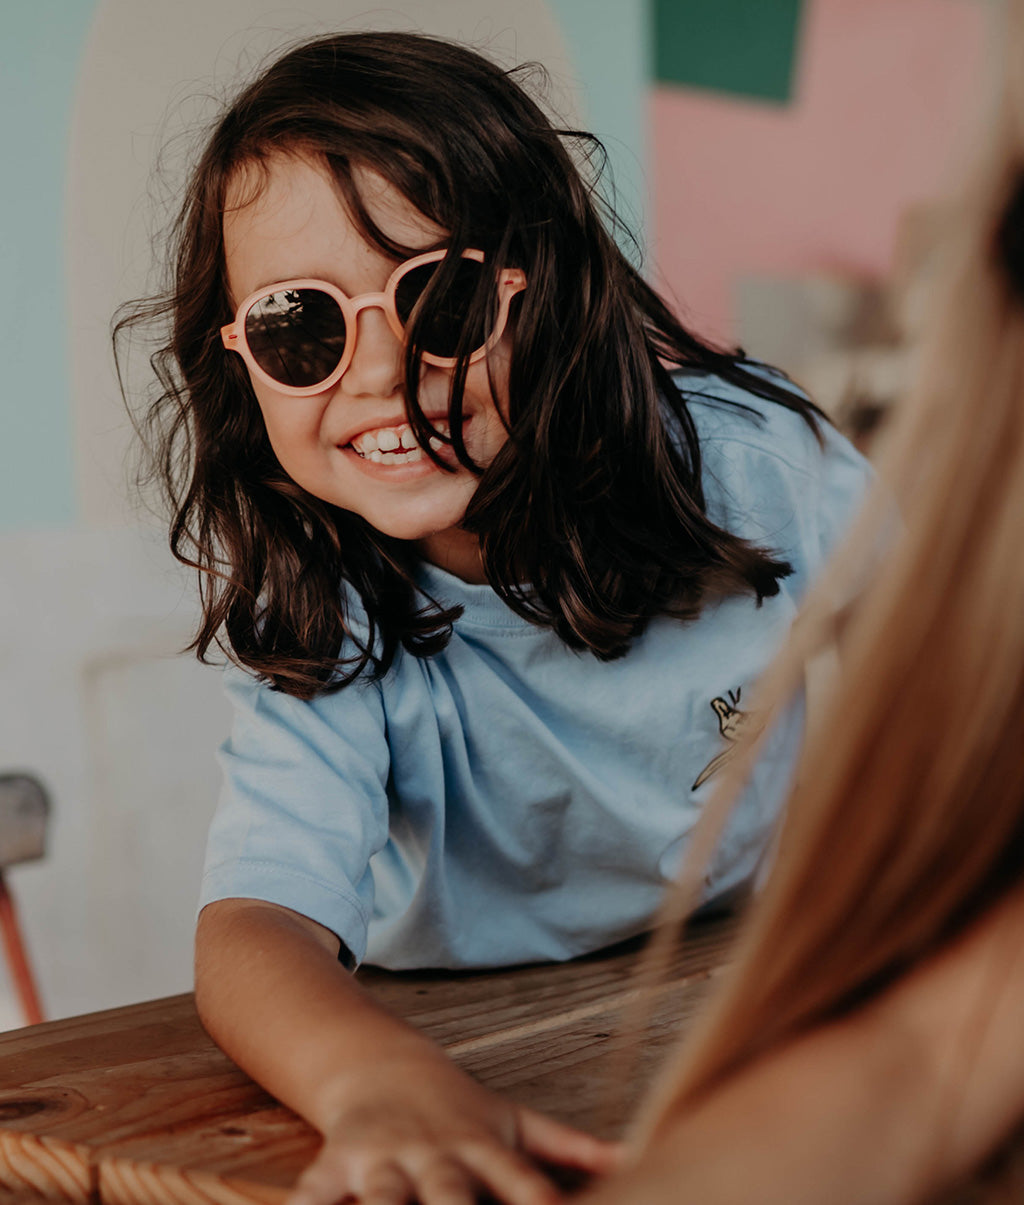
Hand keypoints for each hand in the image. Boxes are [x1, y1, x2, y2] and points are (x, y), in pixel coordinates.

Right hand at [286, 1052, 621, 1204]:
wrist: (381, 1063)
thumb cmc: (460, 1108)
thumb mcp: (516, 1122)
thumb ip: (571, 1147)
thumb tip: (637, 1157)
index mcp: (486, 1149)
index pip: (524, 1187)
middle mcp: (436, 1155)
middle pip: (450, 1198)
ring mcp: (384, 1157)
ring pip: (383, 1199)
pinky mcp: (335, 1162)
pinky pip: (315, 1197)